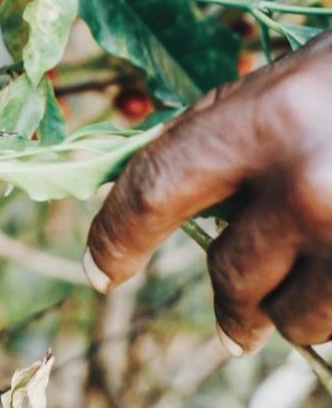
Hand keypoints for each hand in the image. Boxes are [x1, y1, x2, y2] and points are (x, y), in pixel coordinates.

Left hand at [85, 32, 331, 354]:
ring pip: (294, 317)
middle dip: (229, 303)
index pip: (154, 190)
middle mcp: (307, 184)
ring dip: (290, 313)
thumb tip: (162, 205)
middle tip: (234, 319)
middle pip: (230, 274)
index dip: (115, 237)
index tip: (98, 271)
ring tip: (308, 291)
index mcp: (262, 119)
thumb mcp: (285, 89)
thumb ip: (225, 143)